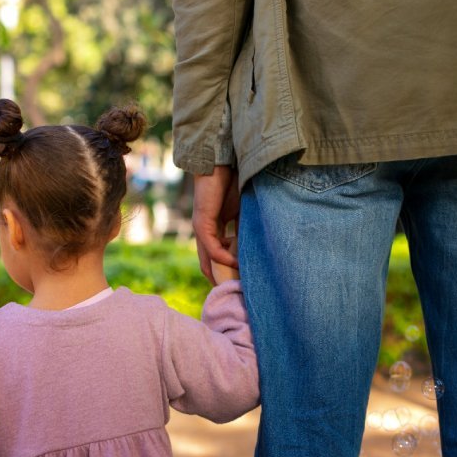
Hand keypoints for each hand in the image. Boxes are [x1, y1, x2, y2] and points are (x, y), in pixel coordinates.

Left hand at [192, 165, 239, 284]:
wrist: (221, 163)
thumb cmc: (232, 182)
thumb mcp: (242, 211)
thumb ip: (244, 229)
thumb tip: (255, 248)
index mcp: (214, 227)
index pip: (217, 255)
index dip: (227, 269)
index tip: (241, 280)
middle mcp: (205, 230)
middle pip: (208, 263)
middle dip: (221, 278)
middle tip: (235, 293)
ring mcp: (201, 228)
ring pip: (208, 259)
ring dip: (222, 272)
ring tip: (237, 283)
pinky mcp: (202, 223)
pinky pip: (211, 248)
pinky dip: (223, 257)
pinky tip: (236, 263)